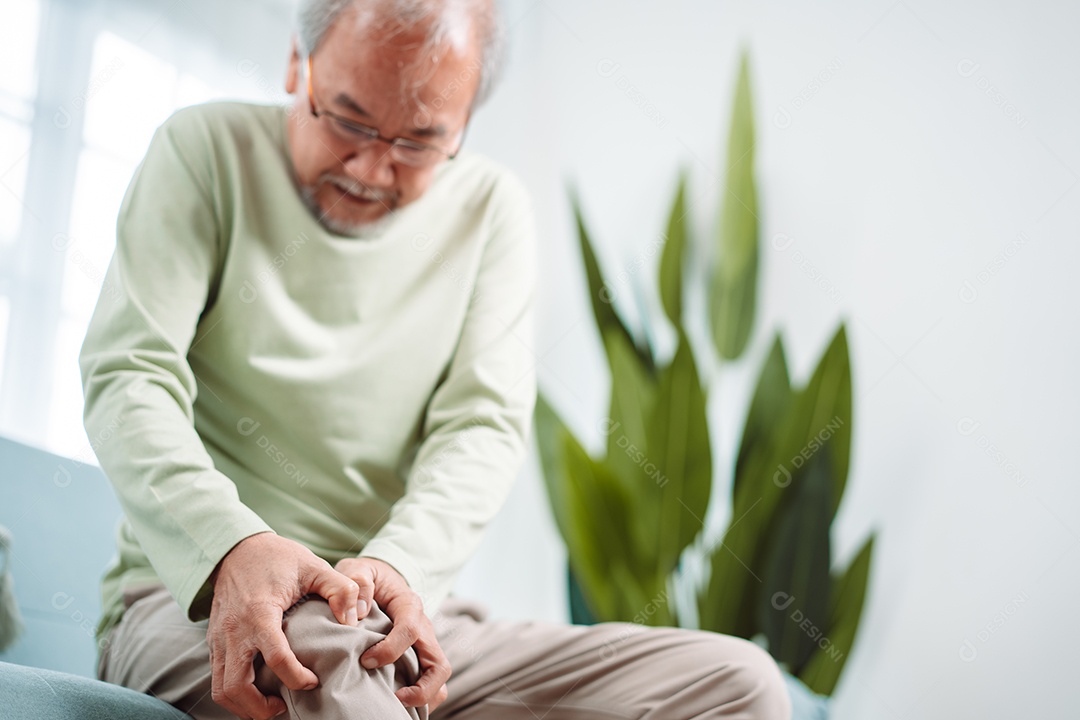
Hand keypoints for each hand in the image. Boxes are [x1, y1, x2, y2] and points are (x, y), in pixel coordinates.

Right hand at [208, 532, 359, 718]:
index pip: (276, 658)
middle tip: (285, 708)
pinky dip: (235, 693)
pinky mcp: (214, 642)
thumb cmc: (278, 557)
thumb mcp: (314, 566)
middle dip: (261, 708)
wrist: (237, 548)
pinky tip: (258, 692)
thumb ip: (340, 589)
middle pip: (236, 687)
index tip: (315, 681)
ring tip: (272, 706)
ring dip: (244, 707)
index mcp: (259, 613)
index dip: (298, 677)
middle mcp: (233, 631)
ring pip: (221, 689)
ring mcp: (219, 638)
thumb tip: (353, 619)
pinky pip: (217, 678)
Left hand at [335, 557, 450, 709]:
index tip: (365, 660)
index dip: (390, 649)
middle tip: (393, 698)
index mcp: (410, 605)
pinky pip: (429, 683)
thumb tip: (358, 612)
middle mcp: (424, 629)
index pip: (411, 630)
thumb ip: (358, 580)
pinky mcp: (418, 657)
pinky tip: (391, 701)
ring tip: (395, 704)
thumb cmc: (367, 576)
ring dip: (424, 698)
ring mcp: (424, 646)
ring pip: (439, 680)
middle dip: (422, 689)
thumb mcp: (359, 568)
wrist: (378, 579)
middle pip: (440, 665)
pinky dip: (418, 698)